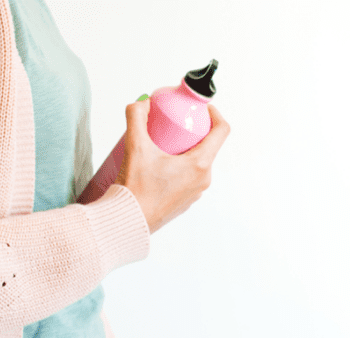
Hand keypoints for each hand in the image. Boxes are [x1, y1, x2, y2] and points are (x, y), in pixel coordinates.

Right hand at [114, 99, 230, 234]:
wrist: (128, 222)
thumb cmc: (136, 191)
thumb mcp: (135, 147)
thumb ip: (136, 117)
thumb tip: (142, 103)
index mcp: (200, 165)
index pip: (221, 131)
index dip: (213, 114)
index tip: (200, 109)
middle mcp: (202, 181)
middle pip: (207, 146)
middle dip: (192, 132)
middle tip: (174, 124)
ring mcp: (194, 193)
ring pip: (197, 163)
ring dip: (185, 151)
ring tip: (165, 144)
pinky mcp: (184, 202)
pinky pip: (188, 178)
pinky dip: (179, 167)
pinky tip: (161, 165)